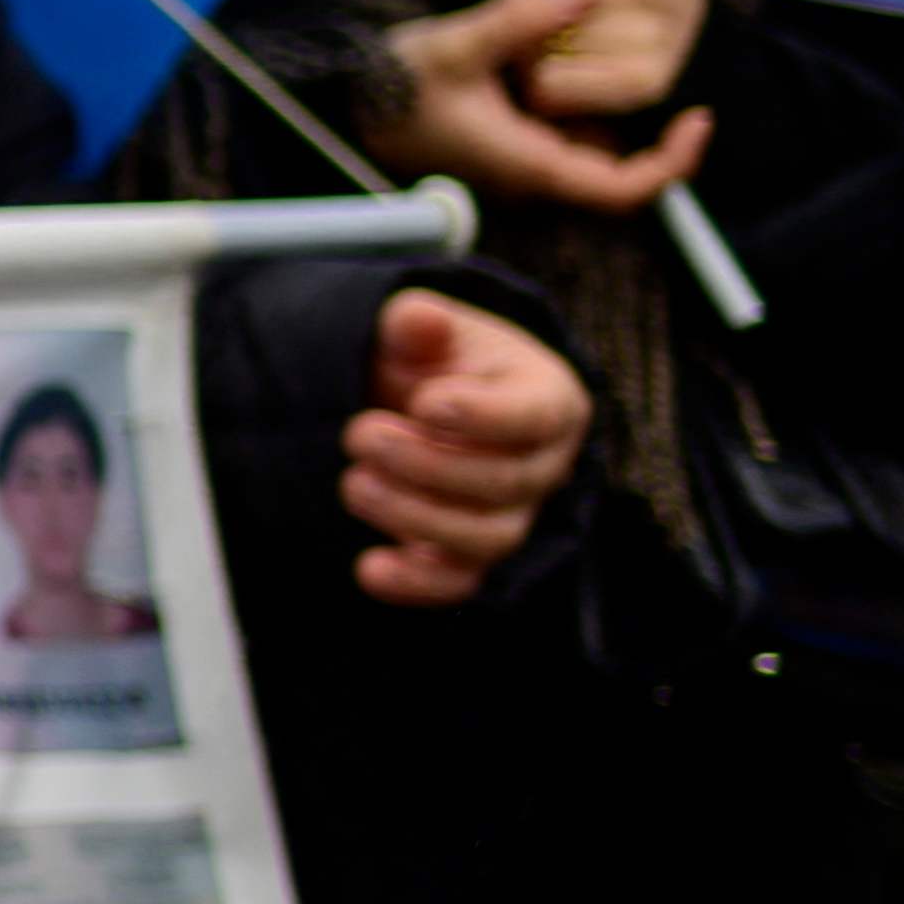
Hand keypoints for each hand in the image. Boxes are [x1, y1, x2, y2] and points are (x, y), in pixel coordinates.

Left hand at [341, 287, 587, 609]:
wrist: (417, 402)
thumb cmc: (433, 362)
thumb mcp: (426, 330)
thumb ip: (419, 323)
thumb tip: (415, 318)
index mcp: (549, 398)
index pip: (536, 416)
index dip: (484, 415)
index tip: (426, 401)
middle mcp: (543, 465)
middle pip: (506, 483)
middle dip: (427, 463)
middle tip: (360, 433)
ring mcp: (511, 516)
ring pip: (486, 538)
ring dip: (414, 515)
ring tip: (354, 481)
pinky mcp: (469, 556)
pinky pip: (458, 585)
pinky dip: (416, 585)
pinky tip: (370, 568)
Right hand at [367, 0, 710, 214]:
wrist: (341, 97)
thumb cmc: (390, 87)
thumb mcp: (453, 47)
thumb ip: (520, 19)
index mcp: (528, 162)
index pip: (623, 189)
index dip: (672, 162)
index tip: (698, 118)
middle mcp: (533, 168)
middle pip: (619, 159)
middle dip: (644, 114)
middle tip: (665, 60)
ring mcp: (523, 155)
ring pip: (595, 135)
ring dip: (610, 96)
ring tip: (619, 41)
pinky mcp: (512, 137)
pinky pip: (568, 121)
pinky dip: (581, 87)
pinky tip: (573, 44)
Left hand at [444, 0, 703, 120]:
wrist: (716, 75)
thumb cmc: (641, 19)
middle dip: (516, 13)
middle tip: (528, 32)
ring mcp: (650, 29)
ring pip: (535, 39)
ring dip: (530, 55)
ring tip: (559, 62)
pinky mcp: (645, 80)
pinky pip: (550, 84)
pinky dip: (546, 91)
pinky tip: (559, 92)